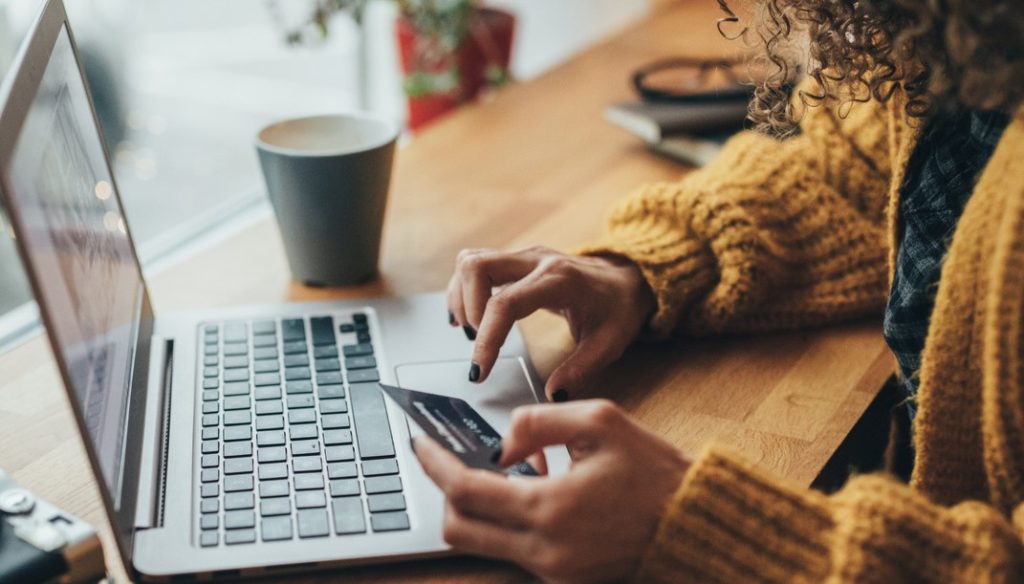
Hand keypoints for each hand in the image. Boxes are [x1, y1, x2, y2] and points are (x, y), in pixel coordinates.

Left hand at [414, 400, 690, 583]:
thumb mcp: (600, 421)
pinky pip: (513, 551)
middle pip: (459, 529)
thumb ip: (537, 422)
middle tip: (453, 459)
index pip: (465, 490)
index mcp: (550, 508)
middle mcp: (544, 549)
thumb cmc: (653, 471)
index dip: (435, 464)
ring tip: (510, 471)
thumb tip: (500, 444)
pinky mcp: (563, 580)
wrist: (693, 523)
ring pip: (482, 544)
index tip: (420, 443)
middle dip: (447, 492)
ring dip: (480, 507)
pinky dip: (508, 522)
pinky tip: (535, 491)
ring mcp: (552, 571)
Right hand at [447, 246, 655, 399]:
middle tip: (477, 343)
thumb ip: (581, 370)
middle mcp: (536, 260)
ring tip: (472, 331)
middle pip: (477, 267)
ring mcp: (524, 256)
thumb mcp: (610, 344)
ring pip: (471, 261)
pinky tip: (469, 316)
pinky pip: (476, 264)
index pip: (506, 303)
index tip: (480, 370)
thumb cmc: (618, 308)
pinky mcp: (516, 260)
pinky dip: (464, 289)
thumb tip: (552, 394)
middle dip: (467, 309)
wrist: (627, 279)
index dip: (487, 338)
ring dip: (461, 297)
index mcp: (559, 280)